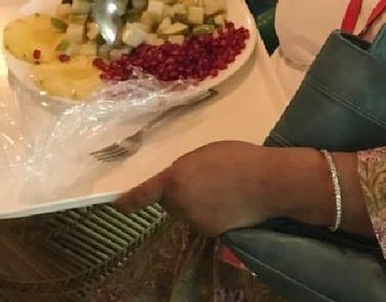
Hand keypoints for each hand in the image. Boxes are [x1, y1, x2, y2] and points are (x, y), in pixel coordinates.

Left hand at [116, 141, 285, 234]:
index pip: (144, 193)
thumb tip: (182, 182)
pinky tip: (230, 204)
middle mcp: (179, 203)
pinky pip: (203, 221)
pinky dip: (212, 215)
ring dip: (197, 204)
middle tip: (206, 181)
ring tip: (223, 190)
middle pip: (170, 201)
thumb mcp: (206, 154)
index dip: (128, 200)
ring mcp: (194, 220)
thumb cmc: (239, 158)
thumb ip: (186, 169)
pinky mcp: (210, 231)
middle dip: (180, 194)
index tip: (118, 205)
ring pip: (187, 212)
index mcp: (175, 178)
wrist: (267, 182)